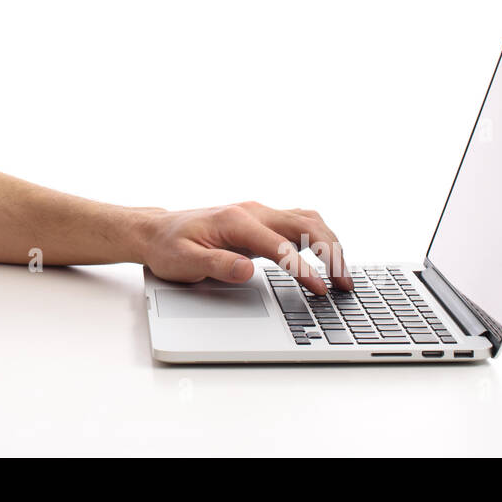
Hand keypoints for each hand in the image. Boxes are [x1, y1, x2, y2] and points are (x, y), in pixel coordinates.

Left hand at [140, 201, 352, 293]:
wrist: (157, 231)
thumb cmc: (168, 247)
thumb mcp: (183, 261)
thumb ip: (216, 265)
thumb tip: (248, 270)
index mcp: (235, 221)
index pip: (280, 245)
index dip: (302, 269)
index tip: (319, 290)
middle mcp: (252, 211)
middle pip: (304, 224)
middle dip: (330, 253)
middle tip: (345, 283)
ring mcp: (259, 213)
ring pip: (307, 220)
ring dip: (330, 243)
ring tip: (343, 273)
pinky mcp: (262, 222)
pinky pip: (299, 223)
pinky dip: (319, 238)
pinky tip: (327, 257)